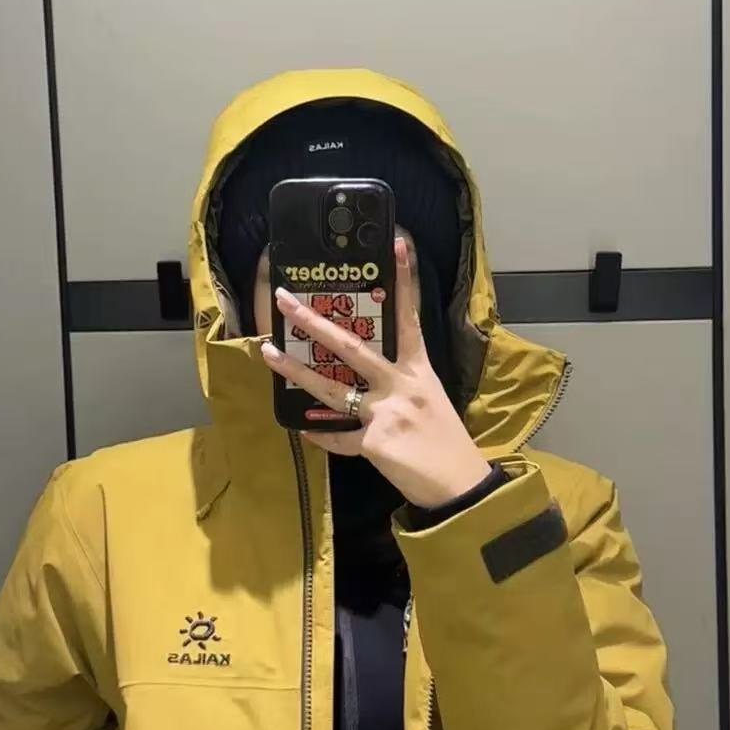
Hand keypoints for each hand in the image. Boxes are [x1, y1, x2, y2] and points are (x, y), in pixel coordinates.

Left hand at [261, 236, 491, 508]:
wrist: (460, 485)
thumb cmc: (447, 444)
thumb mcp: (431, 402)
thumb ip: (401, 387)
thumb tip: (369, 382)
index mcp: (420, 371)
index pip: (410, 318)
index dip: (405, 280)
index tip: (398, 243)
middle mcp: (401, 385)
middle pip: (352, 347)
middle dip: (314, 322)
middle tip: (286, 300)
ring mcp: (386, 413)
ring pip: (333, 388)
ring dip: (296, 370)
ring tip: (268, 352)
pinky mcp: (375, 443)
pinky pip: (339, 437)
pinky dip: (322, 435)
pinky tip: (304, 430)